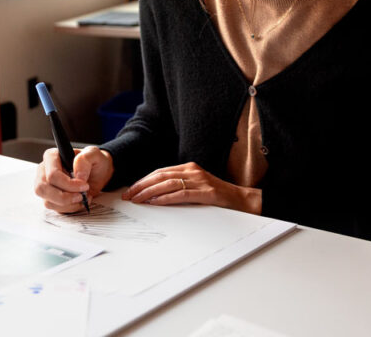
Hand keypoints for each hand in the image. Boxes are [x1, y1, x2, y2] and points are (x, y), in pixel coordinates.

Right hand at [34, 146, 113, 213]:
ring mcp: (45, 185)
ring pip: (48, 201)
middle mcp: (44, 171)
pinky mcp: (50, 197)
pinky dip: (69, 208)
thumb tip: (78, 175)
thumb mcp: (94, 154)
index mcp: (51, 156)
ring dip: (68, 204)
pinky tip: (79, 201)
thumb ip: (85, 159)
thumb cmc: (93, 162)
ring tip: (82, 198)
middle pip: (43, 189)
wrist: (97, 174)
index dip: (67, 183)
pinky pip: (54, 208)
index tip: (83, 185)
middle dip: (65, 197)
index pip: (52, 174)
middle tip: (81, 196)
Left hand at [122, 162, 261, 214]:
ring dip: (149, 192)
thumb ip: (180, 188)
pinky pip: (181, 194)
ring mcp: (200, 181)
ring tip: (137, 199)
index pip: (160, 172)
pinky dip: (165, 198)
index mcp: (190, 168)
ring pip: (168, 183)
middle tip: (128, 195)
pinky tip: (155, 202)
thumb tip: (155, 197)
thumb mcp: (197, 187)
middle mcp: (193, 171)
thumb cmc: (218, 197)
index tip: (131, 190)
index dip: (144, 180)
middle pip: (161, 176)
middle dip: (142, 186)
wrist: (242, 201)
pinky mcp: (206, 193)